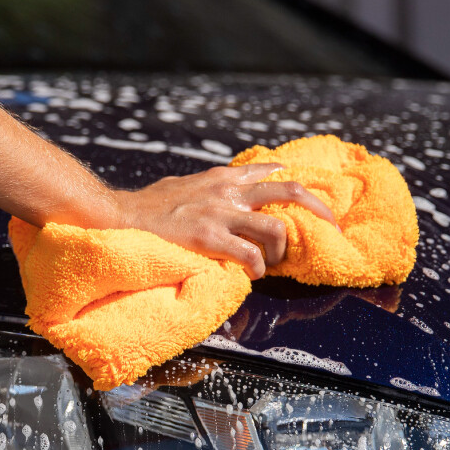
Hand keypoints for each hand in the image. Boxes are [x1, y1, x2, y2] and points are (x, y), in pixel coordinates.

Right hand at [109, 163, 335, 278]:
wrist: (118, 216)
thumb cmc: (147, 208)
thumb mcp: (183, 186)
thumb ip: (208, 188)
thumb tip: (221, 191)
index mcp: (222, 179)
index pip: (271, 173)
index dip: (297, 188)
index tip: (311, 203)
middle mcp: (227, 192)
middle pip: (290, 193)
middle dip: (318, 210)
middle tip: (331, 228)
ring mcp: (219, 214)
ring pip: (275, 229)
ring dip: (280, 253)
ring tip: (271, 265)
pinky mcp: (208, 238)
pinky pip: (250, 256)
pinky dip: (258, 269)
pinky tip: (251, 276)